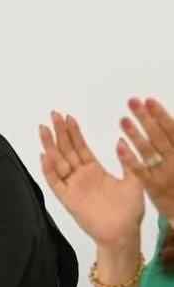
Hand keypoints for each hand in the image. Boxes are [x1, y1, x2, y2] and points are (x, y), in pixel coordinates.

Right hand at [40, 111, 143, 248]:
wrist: (123, 233)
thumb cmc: (129, 211)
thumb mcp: (133, 180)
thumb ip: (126, 160)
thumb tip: (120, 140)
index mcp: (94, 171)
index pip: (80, 147)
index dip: (74, 132)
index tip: (68, 117)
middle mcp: (80, 177)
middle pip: (66, 151)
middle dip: (59, 133)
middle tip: (53, 115)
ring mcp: (73, 187)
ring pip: (58, 162)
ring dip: (50, 146)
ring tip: (44, 129)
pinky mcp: (68, 199)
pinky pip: (55, 182)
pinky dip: (49, 170)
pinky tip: (45, 156)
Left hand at [115, 97, 173, 219]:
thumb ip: (173, 142)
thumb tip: (164, 123)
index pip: (172, 129)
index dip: (160, 114)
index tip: (149, 100)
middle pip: (159, 136)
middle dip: (146, 118)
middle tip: (132, 102)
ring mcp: (163, 173)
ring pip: (148, 150)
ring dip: (136, 134)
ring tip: (123, 119)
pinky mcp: (152, 186)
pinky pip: (139, 170)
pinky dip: (130, 157)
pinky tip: (119, 145)